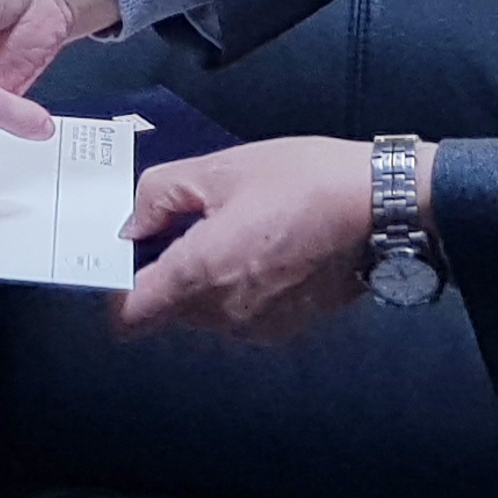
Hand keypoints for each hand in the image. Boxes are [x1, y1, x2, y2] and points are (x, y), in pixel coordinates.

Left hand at [114, 137, 376, 342]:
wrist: (383, 207)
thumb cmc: (304, 180)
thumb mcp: (220, 169)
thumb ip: (158, 195)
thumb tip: (130, 225)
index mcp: (200, 275)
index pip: (128, 317)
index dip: (115, 291)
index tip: (123, 260)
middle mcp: (224, 315)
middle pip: (165, 312)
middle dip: (164, 276)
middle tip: (185, 226)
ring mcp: (258, 327)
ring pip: (203, 314)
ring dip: (202, 282)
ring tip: (231, 231)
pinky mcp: (286, 328)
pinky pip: (239, 315)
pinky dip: (237, 289)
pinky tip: (261, 249)